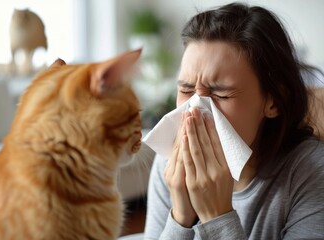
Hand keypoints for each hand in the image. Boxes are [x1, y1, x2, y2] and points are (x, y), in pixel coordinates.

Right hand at [164, 112, 196, 226]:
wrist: (185, 214)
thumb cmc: (189, 194)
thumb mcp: (186, 176)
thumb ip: (188, 162)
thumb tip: (194, 146)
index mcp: (173, 165)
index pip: (180, 143)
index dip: (184, 128)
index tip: (189, 113)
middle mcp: (171, 168)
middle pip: (179, 143)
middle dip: (185, 126)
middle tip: (190, 110)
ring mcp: (173, 174)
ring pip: (179, 150)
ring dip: (185, 133)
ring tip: (189, 118)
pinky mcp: (178, 181)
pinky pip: (182, 162)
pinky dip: (184, 149)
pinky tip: (187, 137)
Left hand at [183, 108, 233, 222]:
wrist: (216, 214)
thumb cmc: (221, 193)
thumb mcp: (226, 175)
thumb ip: (221, 159)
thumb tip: (216, 140)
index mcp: (225, 167)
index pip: (217, 143)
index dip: (211, 128)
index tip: (206, 114)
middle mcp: (216, 170)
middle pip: (206, 143)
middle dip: (199, 125)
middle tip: (194, 110)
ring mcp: (204, 176)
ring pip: (197, 150)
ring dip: (192, 132)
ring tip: (188, 118)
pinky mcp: (193, 182)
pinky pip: (188, 162)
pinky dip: (186, 148)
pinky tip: (184, 137)